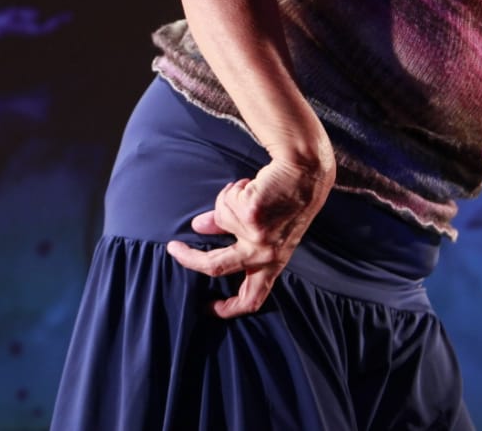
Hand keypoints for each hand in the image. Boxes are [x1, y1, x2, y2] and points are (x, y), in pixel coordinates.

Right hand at [166, 157, 332, 317]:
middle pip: (217, 267)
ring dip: (228, 200)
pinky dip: (233, 189)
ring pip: (221, 219)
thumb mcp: (264, 225)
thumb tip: (198, 227)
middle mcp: (267, 254)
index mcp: (273, 262)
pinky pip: (226, 202)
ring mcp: (259, 236)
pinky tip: (252, 184)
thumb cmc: (287, 198)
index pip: (252, 298)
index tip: (208, 308)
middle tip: (174, 248)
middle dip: (190, 259)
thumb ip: (229, 230)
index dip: (227, 309)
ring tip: (250, 190)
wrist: (307, 172)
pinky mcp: (252, 215)